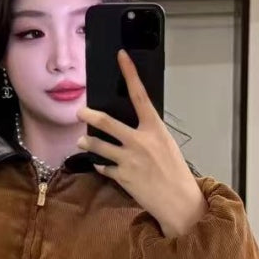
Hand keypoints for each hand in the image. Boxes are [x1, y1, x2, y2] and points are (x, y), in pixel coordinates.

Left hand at [76, 50, 206, 238]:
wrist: (179, 202)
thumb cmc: (175, 172)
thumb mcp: (165, 145)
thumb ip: (147, 134)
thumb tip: (129, 127)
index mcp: (155, 128)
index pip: (140, 95)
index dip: (129, 73)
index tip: (121, 56)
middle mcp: (140, 141)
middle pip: (107, 122)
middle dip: (89, 115)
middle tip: (79, 111)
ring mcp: (129, 159)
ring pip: (98, 146)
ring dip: (88, 142)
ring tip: (82, 141)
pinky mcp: (122, 177)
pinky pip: (104, 167)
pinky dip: (101, 166)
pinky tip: (100, 165)